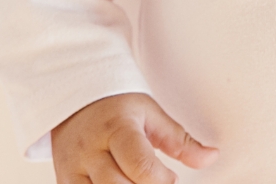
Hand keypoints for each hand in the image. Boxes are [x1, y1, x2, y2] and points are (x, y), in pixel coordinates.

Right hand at [51, 93, 217, 183]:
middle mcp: (90, 150)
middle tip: (156, 181)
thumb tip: (211, 157)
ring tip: (137, 182)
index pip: (140, 166)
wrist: (74, 99)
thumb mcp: (151, 114)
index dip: (162, 181)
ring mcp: (73, 168)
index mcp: (117, 128)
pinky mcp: (64, 180)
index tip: (170, 179)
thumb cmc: (117, 107)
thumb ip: (180, 141)